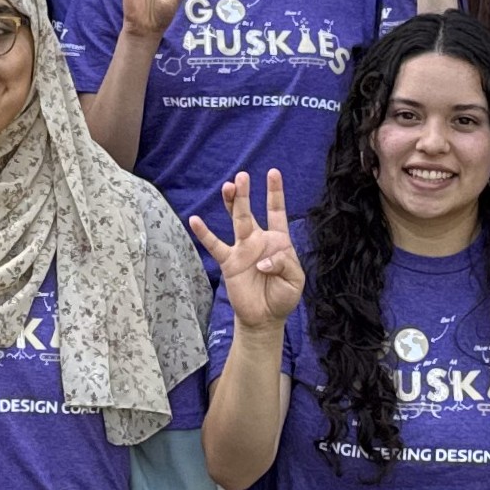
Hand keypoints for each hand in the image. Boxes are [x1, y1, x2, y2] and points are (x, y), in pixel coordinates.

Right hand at [185, 170, 303, 335]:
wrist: (265, 317)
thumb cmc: (282, 296)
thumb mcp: (295, 280)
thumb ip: (284, 264)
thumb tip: (262, 260)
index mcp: (278, 241)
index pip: (276, 212)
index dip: (275, 193)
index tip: (273, 172)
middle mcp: (258, 240)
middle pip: (250, 211)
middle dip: (246, 194)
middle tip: (241, 176)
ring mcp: (242, 249)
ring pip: (235, 221)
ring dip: (231, 204)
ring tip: (228, 187)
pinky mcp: (229, 262)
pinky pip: (215, 245)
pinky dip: (204, 233)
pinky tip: (194, 220)